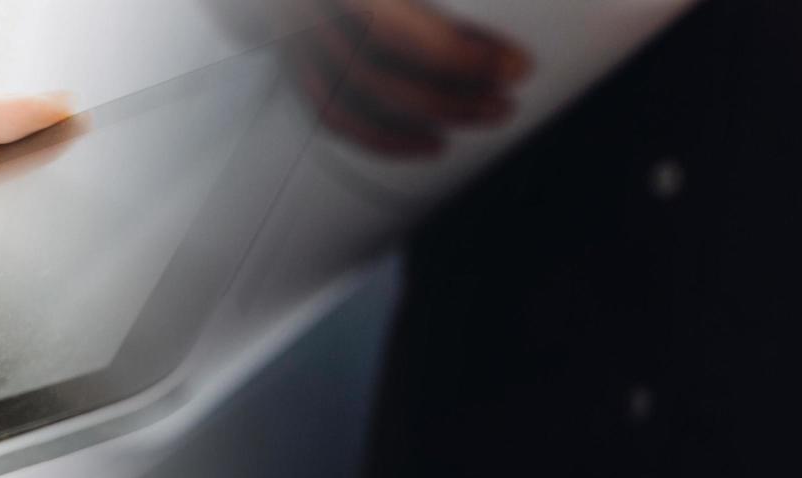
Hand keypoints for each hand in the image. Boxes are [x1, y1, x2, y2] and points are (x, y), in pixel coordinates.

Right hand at [296, 0, 530, 157]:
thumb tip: (479, 37)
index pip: (393, 29)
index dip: (462, 55)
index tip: (514, 64)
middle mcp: (300, 4)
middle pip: (375, 74)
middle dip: (453, 95)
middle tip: (506, 96)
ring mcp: (287, 28)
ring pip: (352, 100)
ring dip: (424, 121)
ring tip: (482, 116)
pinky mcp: (288, 48)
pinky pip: (329, 109)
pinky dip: (381, 137)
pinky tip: (426, 140)